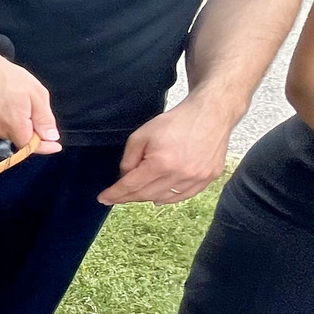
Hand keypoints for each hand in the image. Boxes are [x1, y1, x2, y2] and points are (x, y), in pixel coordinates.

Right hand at [0, 52, 61, 153]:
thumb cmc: (9, 77)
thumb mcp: (36, 93)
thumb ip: (44, 118)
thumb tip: (52, 137)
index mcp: (15, 124)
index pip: (31, 146)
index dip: (44, 147)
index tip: (55, 145)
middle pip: (18, 139)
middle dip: (28, 130)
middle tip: (30, 110)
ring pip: (4, 133)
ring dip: (12, 125)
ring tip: (11, 104)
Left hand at [99, 99, 231, 205]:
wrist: (210, 114)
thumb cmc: (174, 122)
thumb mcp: (141, 135)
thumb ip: (129, 159)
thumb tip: (125, 178)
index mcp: (161, 163)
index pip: (132, 186)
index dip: (115, 194)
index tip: (103, 199)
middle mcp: (180, 175)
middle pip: (146, 195)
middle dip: (128, 197)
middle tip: (117, 196)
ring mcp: (197, 179)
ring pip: (164, 198)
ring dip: (148, 197)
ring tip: (137, 194)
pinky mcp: (208, 178)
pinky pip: (183, 196)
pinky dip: (169, 198)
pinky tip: (159, 197)